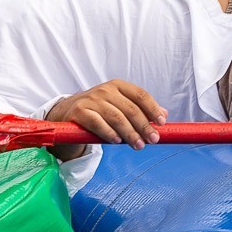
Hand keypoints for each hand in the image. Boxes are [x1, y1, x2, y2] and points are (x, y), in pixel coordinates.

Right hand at [46, 80, 166, 150]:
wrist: (66, 112)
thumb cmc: (98, 110)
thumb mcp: (118, 106)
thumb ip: (140, 109)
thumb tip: (164, 114)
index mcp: (118, 86)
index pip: (140, 95)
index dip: (153, 109)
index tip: (162, 123)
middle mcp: (105, 90)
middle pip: (130, 109)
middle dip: (144, 126)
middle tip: (153, 140)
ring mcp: (91, 100)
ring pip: (116, 117)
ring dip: (130, 133)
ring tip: (139, 145)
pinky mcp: (80, 112)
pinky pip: (98, 123)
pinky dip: (109, 133)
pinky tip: (117, 141)